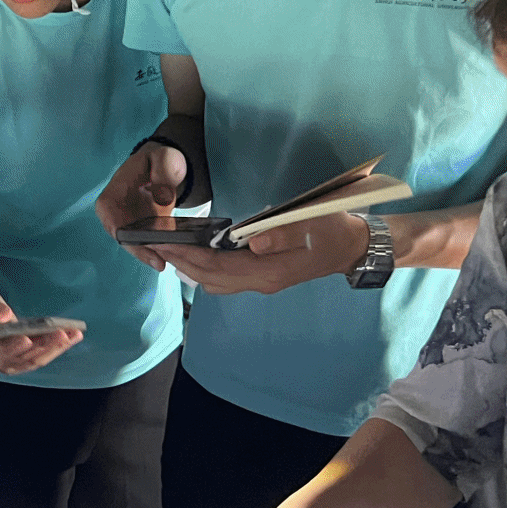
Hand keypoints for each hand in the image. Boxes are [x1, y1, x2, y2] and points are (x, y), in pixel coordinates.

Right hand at [0, 289, 81, 375]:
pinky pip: (42, 356)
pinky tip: (71, 336)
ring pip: (36, 359)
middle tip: (62, 333)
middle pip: (24, 358)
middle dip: (45, 346)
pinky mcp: (23, 360)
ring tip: (73, 334)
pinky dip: (57, 347)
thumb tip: (5, 314)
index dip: (13, 347)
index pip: (0, 351)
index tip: (27, 339)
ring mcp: (11, 363)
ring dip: (56, 348)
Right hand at [96, 142, 187, 269]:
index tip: (146, 244)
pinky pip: (140, 243)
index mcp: (113, 192)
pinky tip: (164, 258)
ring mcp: (123, 222)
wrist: (160, 167)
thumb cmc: (159, 162)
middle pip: (121, 236)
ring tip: (162, 263)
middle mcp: (112, 211)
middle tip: (159, 262)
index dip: (126, 235)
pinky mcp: (135, 229)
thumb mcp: (165, 159)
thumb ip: (164, 173)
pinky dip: (151, 251)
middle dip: (139, 251)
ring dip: (146, 254)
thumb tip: (161, 197)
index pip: (112, 218)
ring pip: (131, 244)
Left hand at [154, 211, 370, 296]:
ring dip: (190, 267)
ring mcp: (261, 283)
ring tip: (170, 248)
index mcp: (268, 272)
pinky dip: (205, 268)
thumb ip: (282, 232)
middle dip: (181, 262)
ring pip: (215, 282)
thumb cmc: (332, 230)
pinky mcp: (262, 277)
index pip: (216, 267)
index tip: (163, 243)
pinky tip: (197, 254)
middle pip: (209, 278)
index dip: (187, 256)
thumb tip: (251, 242)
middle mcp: (260, 283)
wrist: (352, 247)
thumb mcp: (311, 224)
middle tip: (155, 245)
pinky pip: (225, 279)